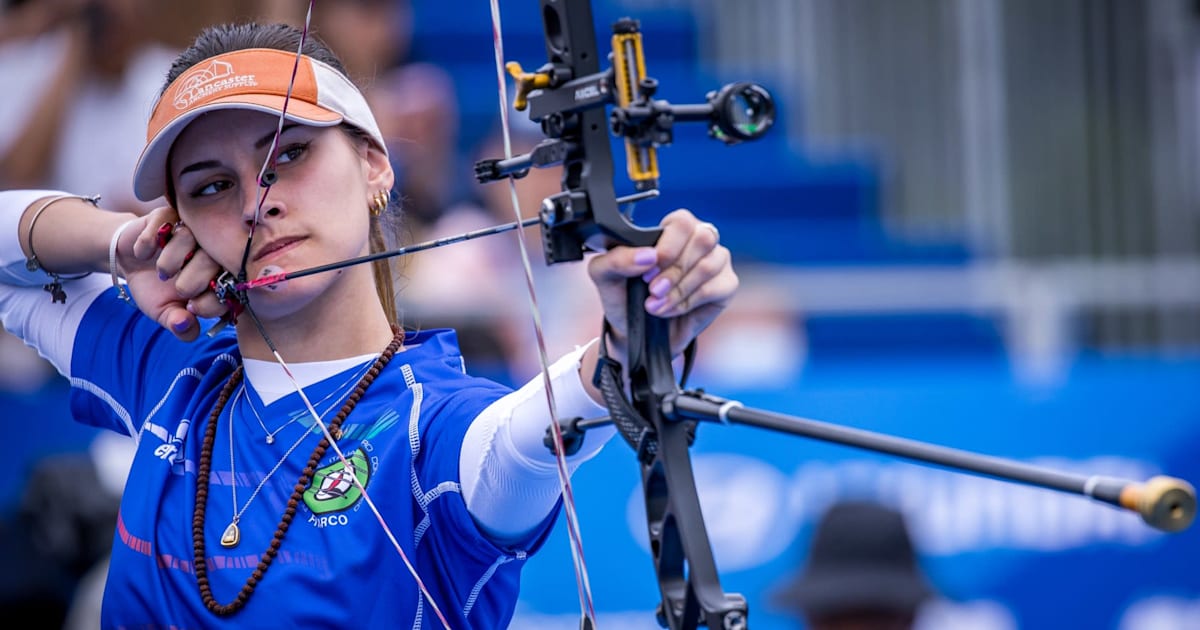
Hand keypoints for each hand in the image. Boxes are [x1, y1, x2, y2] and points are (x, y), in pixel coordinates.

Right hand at [116, 205, 225, 340]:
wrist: (130, 260)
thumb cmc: (154, 288)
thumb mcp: (165, 313)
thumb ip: (179, 325)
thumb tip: (186, 328)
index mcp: (218, 274)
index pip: (231, 284)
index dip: (213, 299)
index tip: (193, 307)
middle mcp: (210, 249)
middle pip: (213, 259)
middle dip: (192, 280)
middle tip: (178, 288)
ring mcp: (190, 229)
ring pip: (189, 237)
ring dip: (171, 260)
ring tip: (162, 272)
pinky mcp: (168, 215)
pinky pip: (164, 220)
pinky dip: (149, 240)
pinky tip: (143, 253)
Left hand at [587, 209, 736, 361]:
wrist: (636, 333)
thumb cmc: (624, 298)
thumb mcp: (605, 276)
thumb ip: (616, 259)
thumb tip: (647, 256)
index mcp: (671, 230)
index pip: (682, 222)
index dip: (668, 247)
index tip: (648, 272)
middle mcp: (697, 240)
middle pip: (702, 239)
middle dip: (674, 271)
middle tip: (653, 290)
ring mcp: (716, 261)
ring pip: (709, 265)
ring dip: (679, 290)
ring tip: (657, 305)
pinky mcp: (726, 285)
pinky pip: (717, 287)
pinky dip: (690, 302)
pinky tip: (674, 309)